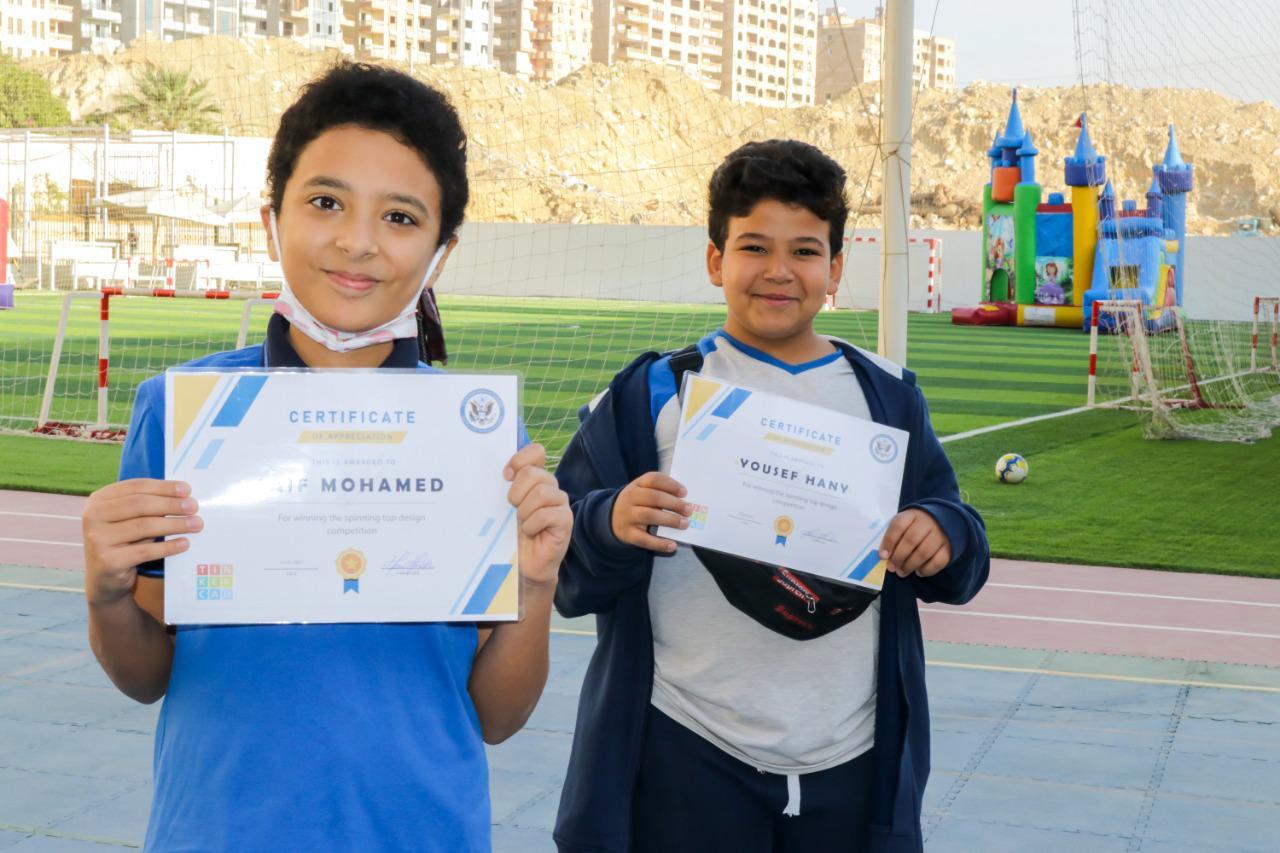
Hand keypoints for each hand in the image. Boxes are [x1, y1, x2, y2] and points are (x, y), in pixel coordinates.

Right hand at [82, 479, 200, 606]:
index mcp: (99, 500)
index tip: (187, 490)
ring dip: (175, 524)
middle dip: (171, 504)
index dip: (164, 487)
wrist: (105, 580)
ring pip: (144, 526)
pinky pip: (145, 551)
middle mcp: (93, 517)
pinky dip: (168, 547)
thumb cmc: (125, 543)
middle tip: (194, 507)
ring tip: (196, 524)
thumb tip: (184, 496)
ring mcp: (97, 539)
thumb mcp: (131, 520)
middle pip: (140, 504)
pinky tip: (184, 543)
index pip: (136, 487)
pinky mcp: (108, 561)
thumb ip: (149, 506)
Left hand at [504, 444, 570, 586]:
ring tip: (522, 523)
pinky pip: (546, 514)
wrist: (524, 564)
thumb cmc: (512, 534)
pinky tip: (531, 532)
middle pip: (533, 473)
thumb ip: (504, 487)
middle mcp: (550, 486)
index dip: (519, 460)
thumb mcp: (503, 507)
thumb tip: (501, 473)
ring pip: (541, 492)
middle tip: (513, 509)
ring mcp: (560, 502)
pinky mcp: (566, 520)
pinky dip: (532, 525)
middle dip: (516, 492)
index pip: (535, 452)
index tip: (505, 477)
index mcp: (535, 478)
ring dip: (525, 511)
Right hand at [610, 472, 689, 553]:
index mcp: (636, 485)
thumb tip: (685, 504)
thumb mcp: (643, 493)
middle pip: (653, 497)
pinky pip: (644, 539)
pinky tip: (672, 545)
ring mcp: (627, 516)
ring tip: (685, 524)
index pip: (653, 479)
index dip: (670, 485)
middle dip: (674, 503)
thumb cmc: (637, 504)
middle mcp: (629, 498)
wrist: (612, 519)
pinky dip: (659, 543)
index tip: (684, 492)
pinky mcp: (627, 534)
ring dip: (669, 520)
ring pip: (649, 515)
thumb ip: (661, 493)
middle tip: (689, 510)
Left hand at [878, 508, 950, 578]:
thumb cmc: (914, 527)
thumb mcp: (902, 525)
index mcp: (912, 514)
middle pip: (911, 540)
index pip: (899, 525)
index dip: (889, 542)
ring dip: (910, 565)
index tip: (883, 556)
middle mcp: (928, 522)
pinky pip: (938, 561)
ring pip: (924, 552)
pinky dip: (927, 570)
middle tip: (892, 568)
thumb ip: (892, 538)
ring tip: (902, 572)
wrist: (940, 523)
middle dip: (899, 557)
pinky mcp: (949, 548)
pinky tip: (919, 572)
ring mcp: (940, 535)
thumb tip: (884, 556)